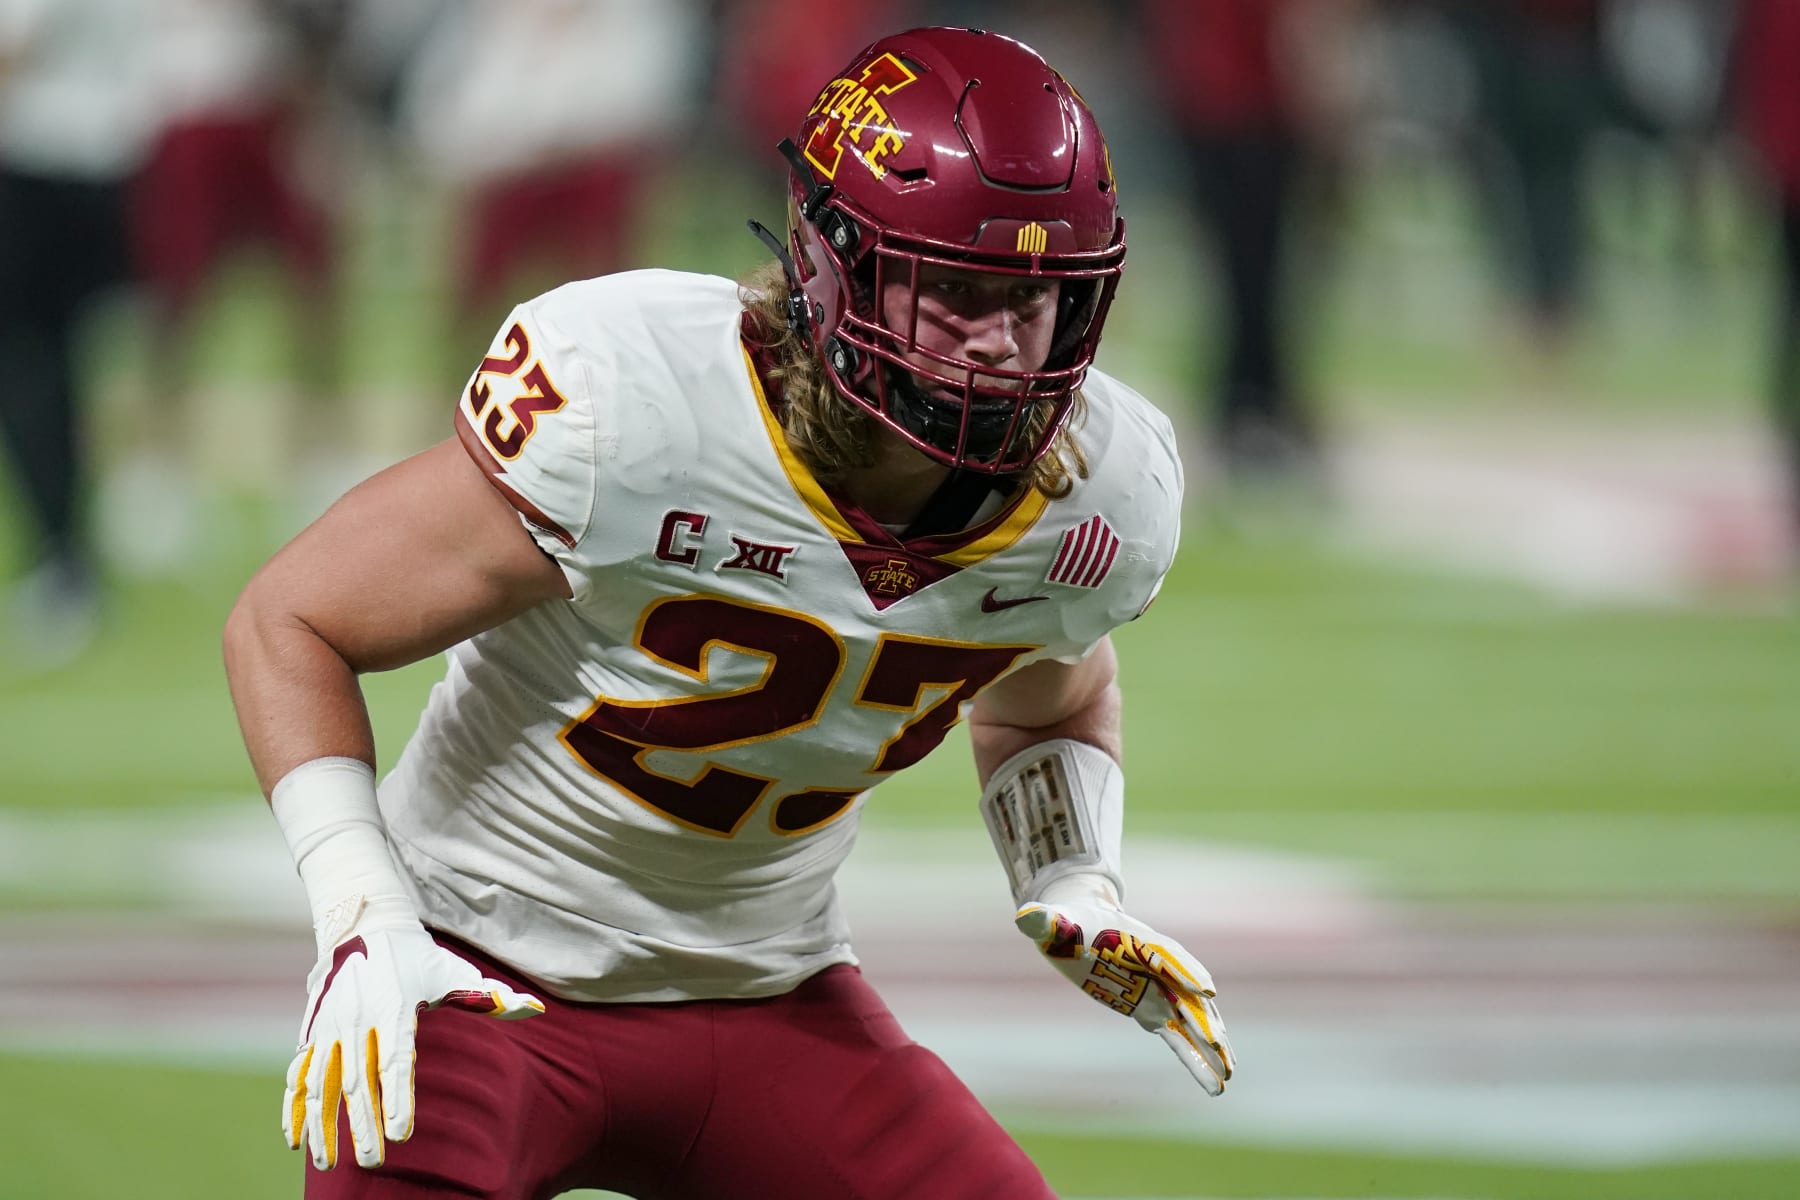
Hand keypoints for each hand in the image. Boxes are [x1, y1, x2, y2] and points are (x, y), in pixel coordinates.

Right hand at [284, 908, 543, 1169]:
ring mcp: (329, 1026)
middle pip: (357, 1080)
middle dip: (362, 1124)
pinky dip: (293, 1108)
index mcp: (393, 1006)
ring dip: (322, 1124)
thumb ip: (491, 995)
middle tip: (372, 1161)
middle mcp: (357, 1018)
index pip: (395, 1059)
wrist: (363, 923)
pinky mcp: (312, 1031)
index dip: (397, 1098)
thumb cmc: (416, 955)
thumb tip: (534, 1010)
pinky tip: (295, 1139)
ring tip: (328, 1162)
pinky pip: (299, 1074)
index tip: (401, 1134)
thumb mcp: (453, 970)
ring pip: (321, 1082)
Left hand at [1015, 889, 1234, 1094]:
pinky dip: (1195, 1053)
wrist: (1077, 921)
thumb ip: (1043, 922)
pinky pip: (1177, 1034)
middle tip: (1218, 1043)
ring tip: (1228, 1071)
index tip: (1206, 991)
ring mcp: (1156, 988)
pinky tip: (1214, 1078)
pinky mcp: (1150, 1008)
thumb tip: (1025, 918)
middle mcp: (1155, 965)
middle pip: (1185, 992)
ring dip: (1209, 1043)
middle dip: (1202, 1019)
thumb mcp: (1052, 922)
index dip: (1185, 972)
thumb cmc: (1065, 920)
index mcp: (1137, 939)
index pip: (1166, 955)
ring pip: (1189, 1018)